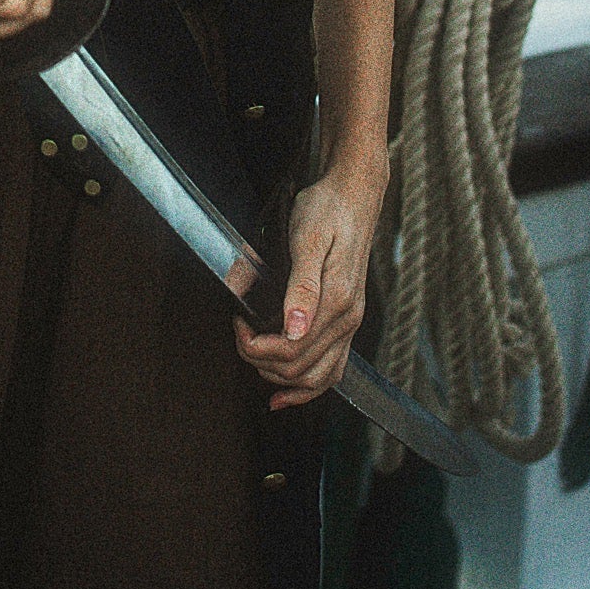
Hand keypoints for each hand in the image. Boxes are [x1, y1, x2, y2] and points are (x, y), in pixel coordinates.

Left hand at [233, 156, 386, 409]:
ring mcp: (349, 323)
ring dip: (280, 377)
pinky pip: (331, 368)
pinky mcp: (345, 320)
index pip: (291, 351)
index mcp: (337, 302)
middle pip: (300, 370)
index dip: (256, 346)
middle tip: (238, 332)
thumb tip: (293, 330)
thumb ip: (301, 287)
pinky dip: (307, 386)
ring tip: (254, 355)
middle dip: (260, 360)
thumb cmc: (326, 210)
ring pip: (317, 378)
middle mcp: (348, 320)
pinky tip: (284, 393)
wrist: (352, 195)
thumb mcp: (307, 239)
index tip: (237, 323)